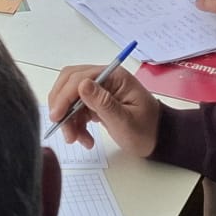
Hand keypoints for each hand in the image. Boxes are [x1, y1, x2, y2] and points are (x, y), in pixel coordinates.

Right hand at [47, 62, 161, 157]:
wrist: (158, 139)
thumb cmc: (147, 130)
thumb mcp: (125, 121)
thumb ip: (103, 103)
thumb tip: (82, 85)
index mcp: (114, 76)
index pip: (79, 77)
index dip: (64, 96)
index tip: (57, 117)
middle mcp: (104, 79)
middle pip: (70, 84)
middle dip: (63, 107)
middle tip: (62, 128)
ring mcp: (100, 91)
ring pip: (70, 99)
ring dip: (69, 120)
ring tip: (77, 139)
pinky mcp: (96, 103)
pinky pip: (77, 110)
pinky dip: (76, 124)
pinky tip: (85, 139)